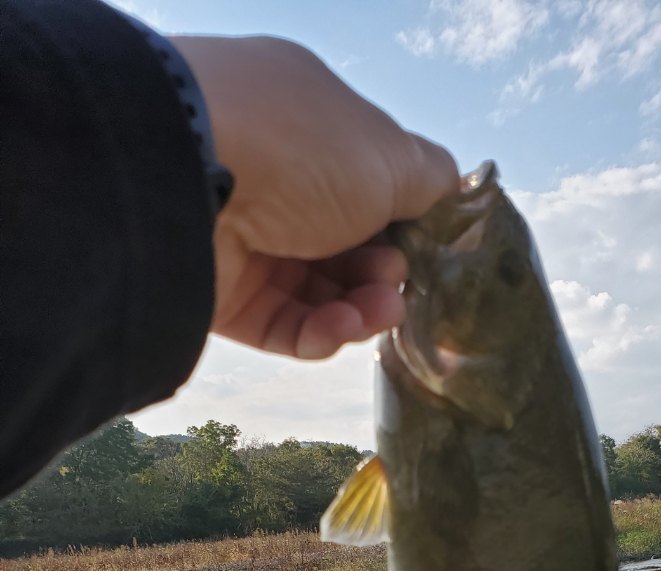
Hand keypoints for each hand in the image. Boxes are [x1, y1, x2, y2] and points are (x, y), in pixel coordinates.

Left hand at [170, 36, 458, 358]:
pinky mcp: (223, 295)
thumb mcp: (387, 154)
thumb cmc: (297, 149)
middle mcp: (271, 179)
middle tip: (396, 281)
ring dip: (361, 308)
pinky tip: (344, 328)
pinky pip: (285, 325)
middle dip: (383, 271)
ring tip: (380, 312)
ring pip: (320, 291)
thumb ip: (429, 178)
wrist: (186, 177)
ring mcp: (245, 237)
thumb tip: (451, 190)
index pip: (365, 182)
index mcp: (306, 126)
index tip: (425, 243)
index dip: (402, 219)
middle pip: (347, 244)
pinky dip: (322, 332)